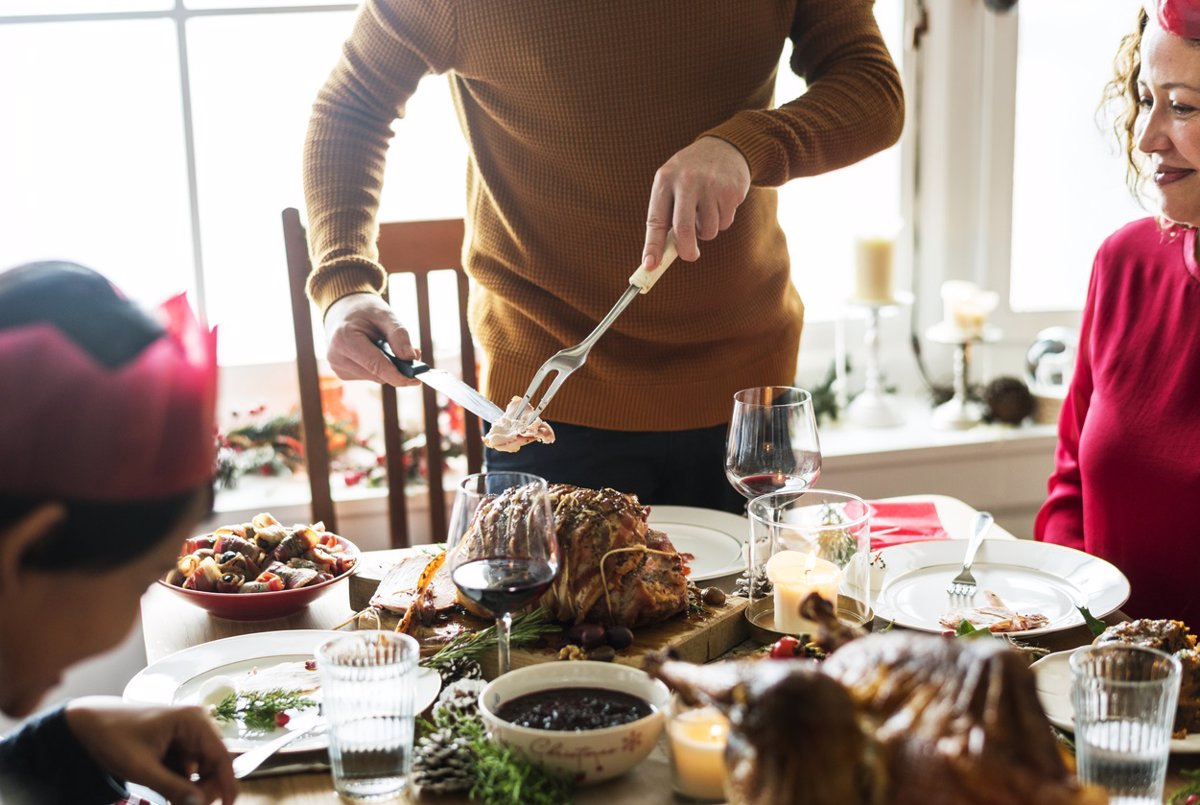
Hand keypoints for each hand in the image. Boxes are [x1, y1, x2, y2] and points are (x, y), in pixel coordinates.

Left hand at [65, 698, 236, 804]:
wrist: (87, 724)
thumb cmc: (113, 738)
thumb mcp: (141, 768)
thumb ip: (172, 787)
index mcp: (193, 721)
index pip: (221, 756)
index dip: (227, 784)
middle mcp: (196, 724)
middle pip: (214, 764)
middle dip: (204, 789)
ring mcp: (187, 733)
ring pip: (201, 768)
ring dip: (192, 788)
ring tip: (174, 802)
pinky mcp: (178, 743)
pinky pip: (188, 767)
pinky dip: (181, 783)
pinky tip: (170, 794)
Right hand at [324, 292, 420, 386]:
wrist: (343, 311)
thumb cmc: (365, 311)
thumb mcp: (385, 314)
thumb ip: (399, 335)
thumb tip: (411, 358)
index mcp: (345, 340)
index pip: (375, 366)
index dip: (398, 375)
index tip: (416, 379)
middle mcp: (336, 357)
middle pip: (377, 374)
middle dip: (398, 368)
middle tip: (414, 352)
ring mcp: (338, 367)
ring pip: (376, 377)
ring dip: (389, 367)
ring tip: (388, 345)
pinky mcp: (343, 373)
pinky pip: (370, 376)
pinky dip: (380, 367)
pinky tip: (376, 352)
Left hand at [642, 136, 749, 268]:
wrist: (726, 147)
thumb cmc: (691, 175)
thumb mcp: (672, 184)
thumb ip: (666, 215)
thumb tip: (661, 256)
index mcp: (665, 179)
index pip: (656, 219)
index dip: (652, 245)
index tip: (650, 265)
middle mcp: (686, 180)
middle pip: (684, 230)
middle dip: (686, 251)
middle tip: (690, 255)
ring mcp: (711, 185)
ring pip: (708, 231)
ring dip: (707, 231)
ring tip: (706, 210)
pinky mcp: (731, 191)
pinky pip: (725, 223)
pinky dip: (722, 220)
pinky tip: (720, 202)